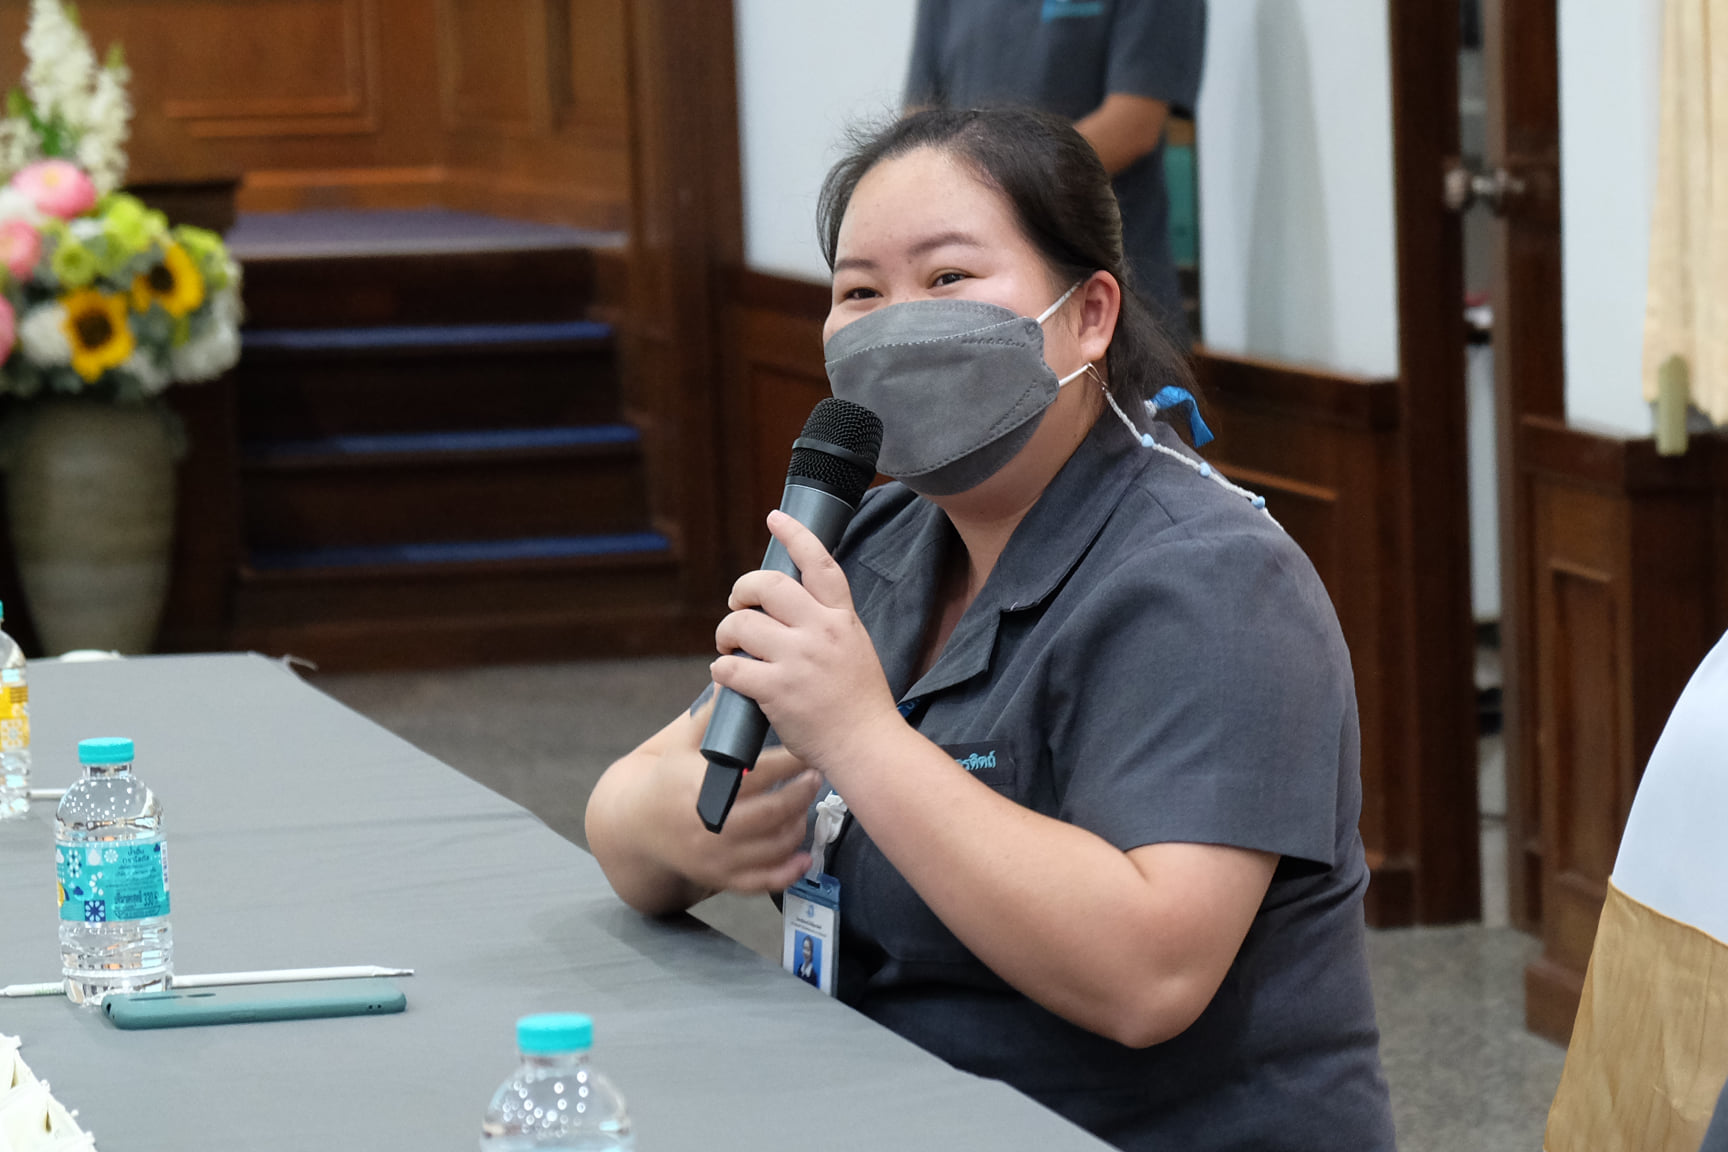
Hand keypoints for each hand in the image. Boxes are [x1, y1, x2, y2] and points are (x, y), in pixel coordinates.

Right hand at [640, 700, 822, 894]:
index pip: (756, 775)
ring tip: (808, 804)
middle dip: (801, 793)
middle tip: (817, 775)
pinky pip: (762, 881)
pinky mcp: (721, 878)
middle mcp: (709, 826)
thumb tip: (731, 680)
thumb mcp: (680, 745)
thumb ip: (708, 718)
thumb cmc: (666, 780)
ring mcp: (716, 857)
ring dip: (799, 825)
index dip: (787, 763)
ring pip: (772, 846)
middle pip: (771, 812)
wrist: (635, 827)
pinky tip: (804, 856)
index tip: (805, 751)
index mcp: (700, 788)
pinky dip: (788, 871)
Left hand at [712, 510, 902, 783]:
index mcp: (842, 619)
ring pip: (741, 624)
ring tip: (729, 647)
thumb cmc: (860, 704)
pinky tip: (728, 676)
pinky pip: (731, 666)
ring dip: (726, 633)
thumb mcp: (855, 649)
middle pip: (767, 585)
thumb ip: (826, 627)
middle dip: (742, 590)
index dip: (796, 535)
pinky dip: (722, 669)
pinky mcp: (777, 690)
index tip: (775, 518)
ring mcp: (798, 660)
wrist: (868, 746)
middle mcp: (820, 632)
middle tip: (738, 606)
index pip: (820, 564)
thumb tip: (785, 612)